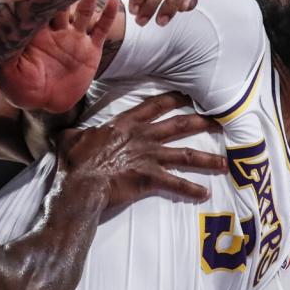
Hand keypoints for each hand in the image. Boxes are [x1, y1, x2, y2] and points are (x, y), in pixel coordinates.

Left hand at [0, 0, 120, 111]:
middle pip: (63, 3)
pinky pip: (100, 30)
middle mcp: (56, 31)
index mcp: (35, 33)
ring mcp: (74, 39)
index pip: (39, 7)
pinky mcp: (90, 50)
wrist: (47, 105)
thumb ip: (5, 57)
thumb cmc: (24, 91)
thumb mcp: (9, 75)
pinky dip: (108, 15)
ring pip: (84, 11)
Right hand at [56, 92, 224, 207]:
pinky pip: (176, 184)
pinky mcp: (150, 178)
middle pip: (180, 126)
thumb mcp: (69, 138)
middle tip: (221, 122)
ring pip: (185, 155)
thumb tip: (64, 130)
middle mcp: (142, 137)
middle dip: (203, 123)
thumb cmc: (74, 161)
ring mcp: (148, 157)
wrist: (80, 185)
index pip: (155, 105)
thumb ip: (73, 131)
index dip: (174, 99)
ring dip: (207, 159)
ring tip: (225, 163)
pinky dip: (191, 190)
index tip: (190, 95)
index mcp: (125, 124)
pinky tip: (205, 194)